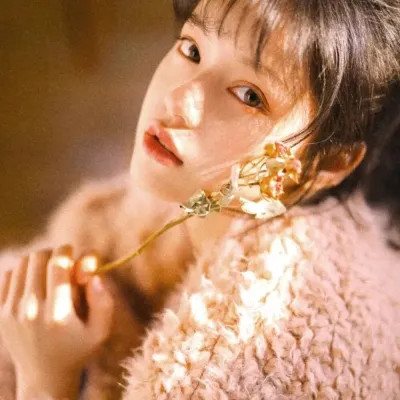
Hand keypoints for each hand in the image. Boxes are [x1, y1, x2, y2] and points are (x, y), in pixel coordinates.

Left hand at [0, 245, 113, 398]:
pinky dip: (24, 271)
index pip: (57, 263)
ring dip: (40, 262)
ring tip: (51, 274)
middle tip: (64, 266)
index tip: (74, 255)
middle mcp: (31, 310)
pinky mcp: (1, 312)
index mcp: (58, 314)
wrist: (44, 375)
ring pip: (23, 263)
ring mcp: (12, 311)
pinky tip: (36, 283)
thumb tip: (93, 276)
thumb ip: (104, 302)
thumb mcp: (101, 331)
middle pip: (38, 257)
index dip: (67, 251)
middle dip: (54, 254)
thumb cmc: (79, 348)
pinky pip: (10, 274)